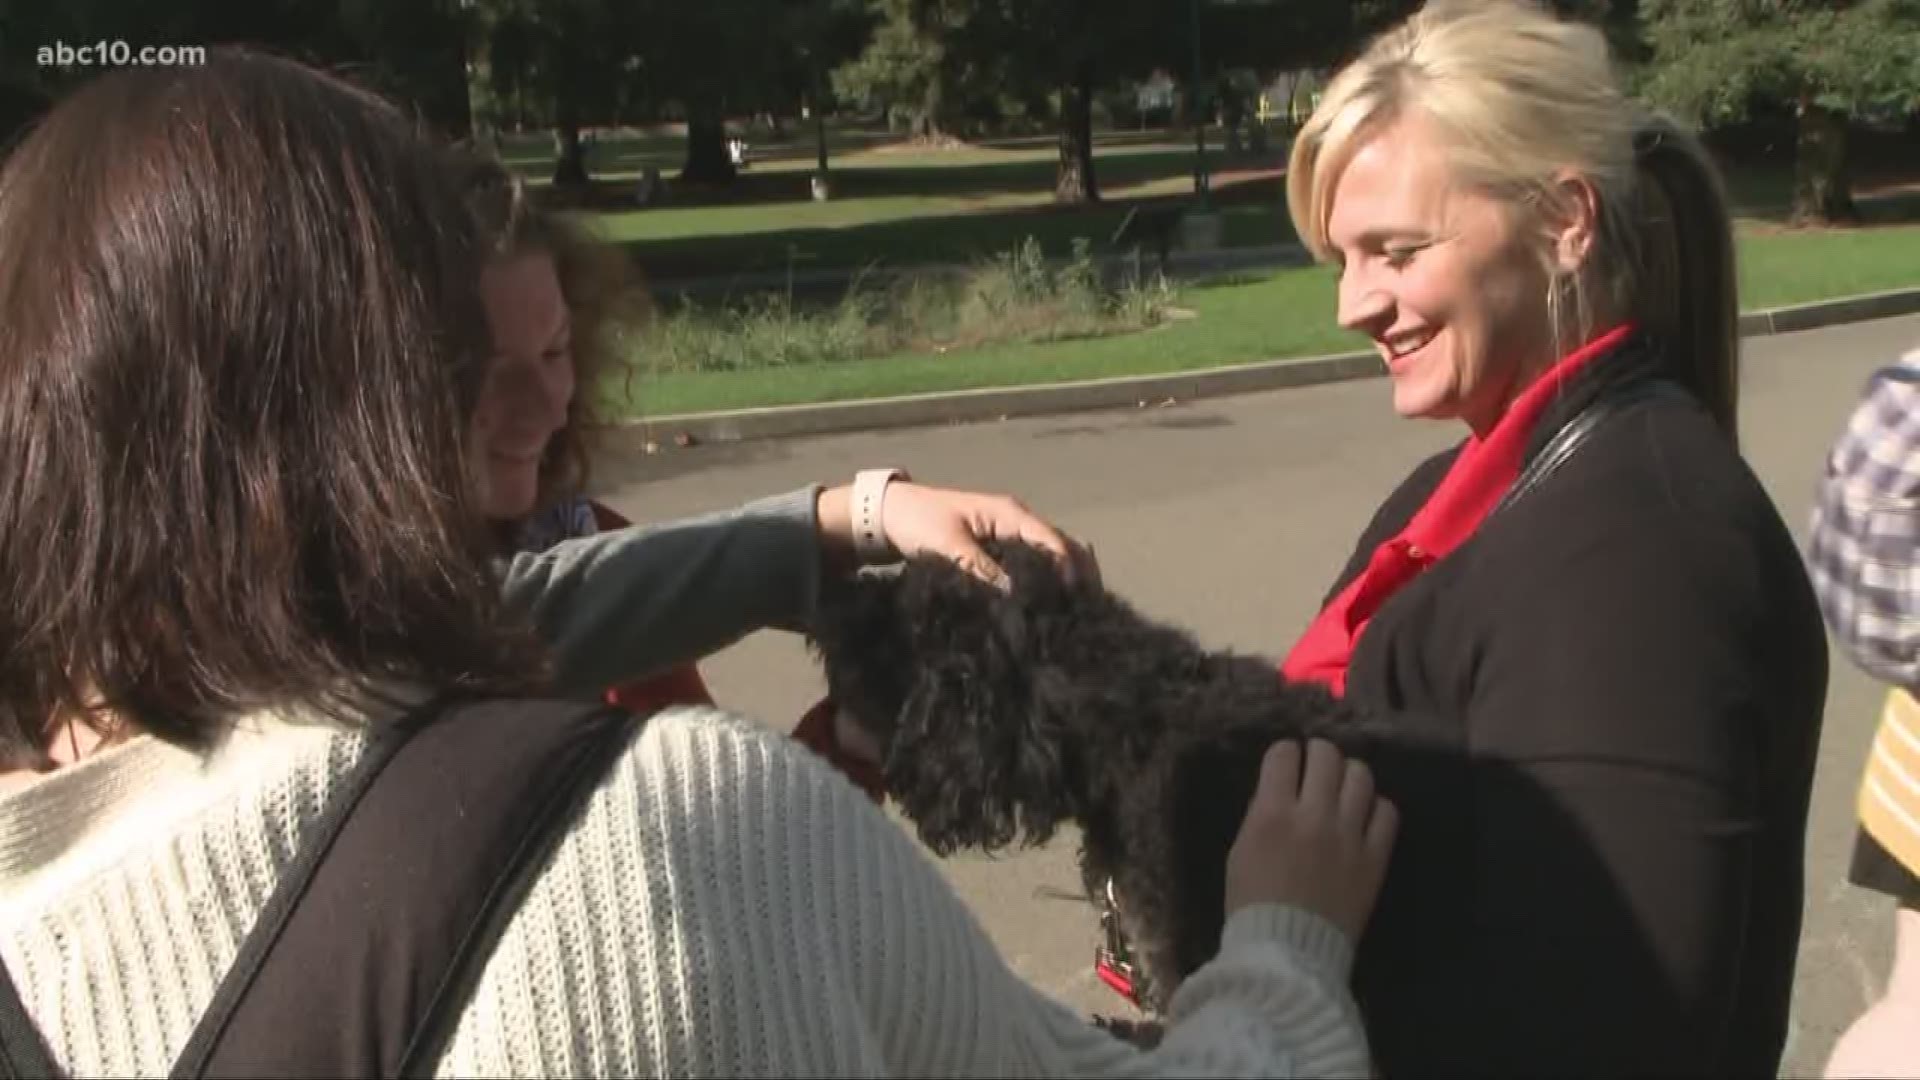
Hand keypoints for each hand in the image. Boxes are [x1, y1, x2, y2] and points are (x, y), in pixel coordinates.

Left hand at [818, 480, 1098, 590]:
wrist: (886, 514)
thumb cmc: (917, 522)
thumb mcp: (948, 547)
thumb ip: (981, 570)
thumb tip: (1016, 599)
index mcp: (1009, 514)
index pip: (1053, 541)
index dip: (1069, 569)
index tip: (1077, 600)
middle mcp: (1016, 522)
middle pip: (1060, 547)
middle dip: (1077, 575)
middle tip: (1087, 612)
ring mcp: (1008, 535)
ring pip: (1048, 558)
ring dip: (1062, 581)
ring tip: (1072, 615)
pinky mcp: (997, 550)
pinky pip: (1030, 565)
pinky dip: (1043, 583)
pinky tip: (1046, 608)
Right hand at [1224, 738, 1397, 943]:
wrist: (1287, 952)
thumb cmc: (1252, 903)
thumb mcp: (1240, 851)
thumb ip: (1260, 814)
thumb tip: (1278, 790)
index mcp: (1272, 814)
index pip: (1283, 754)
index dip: (1284, 754)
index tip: (1285, 763)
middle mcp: (1314, 816)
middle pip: (1326, 755)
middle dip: (1318, 753)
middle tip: (1315, 767)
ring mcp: (1349, 835)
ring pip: (1361, 775)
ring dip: (1348, 775)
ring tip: (1342, 788)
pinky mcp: (1375, 857)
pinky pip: (1387, 812)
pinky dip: (1375, 807)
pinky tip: (1363, 817)